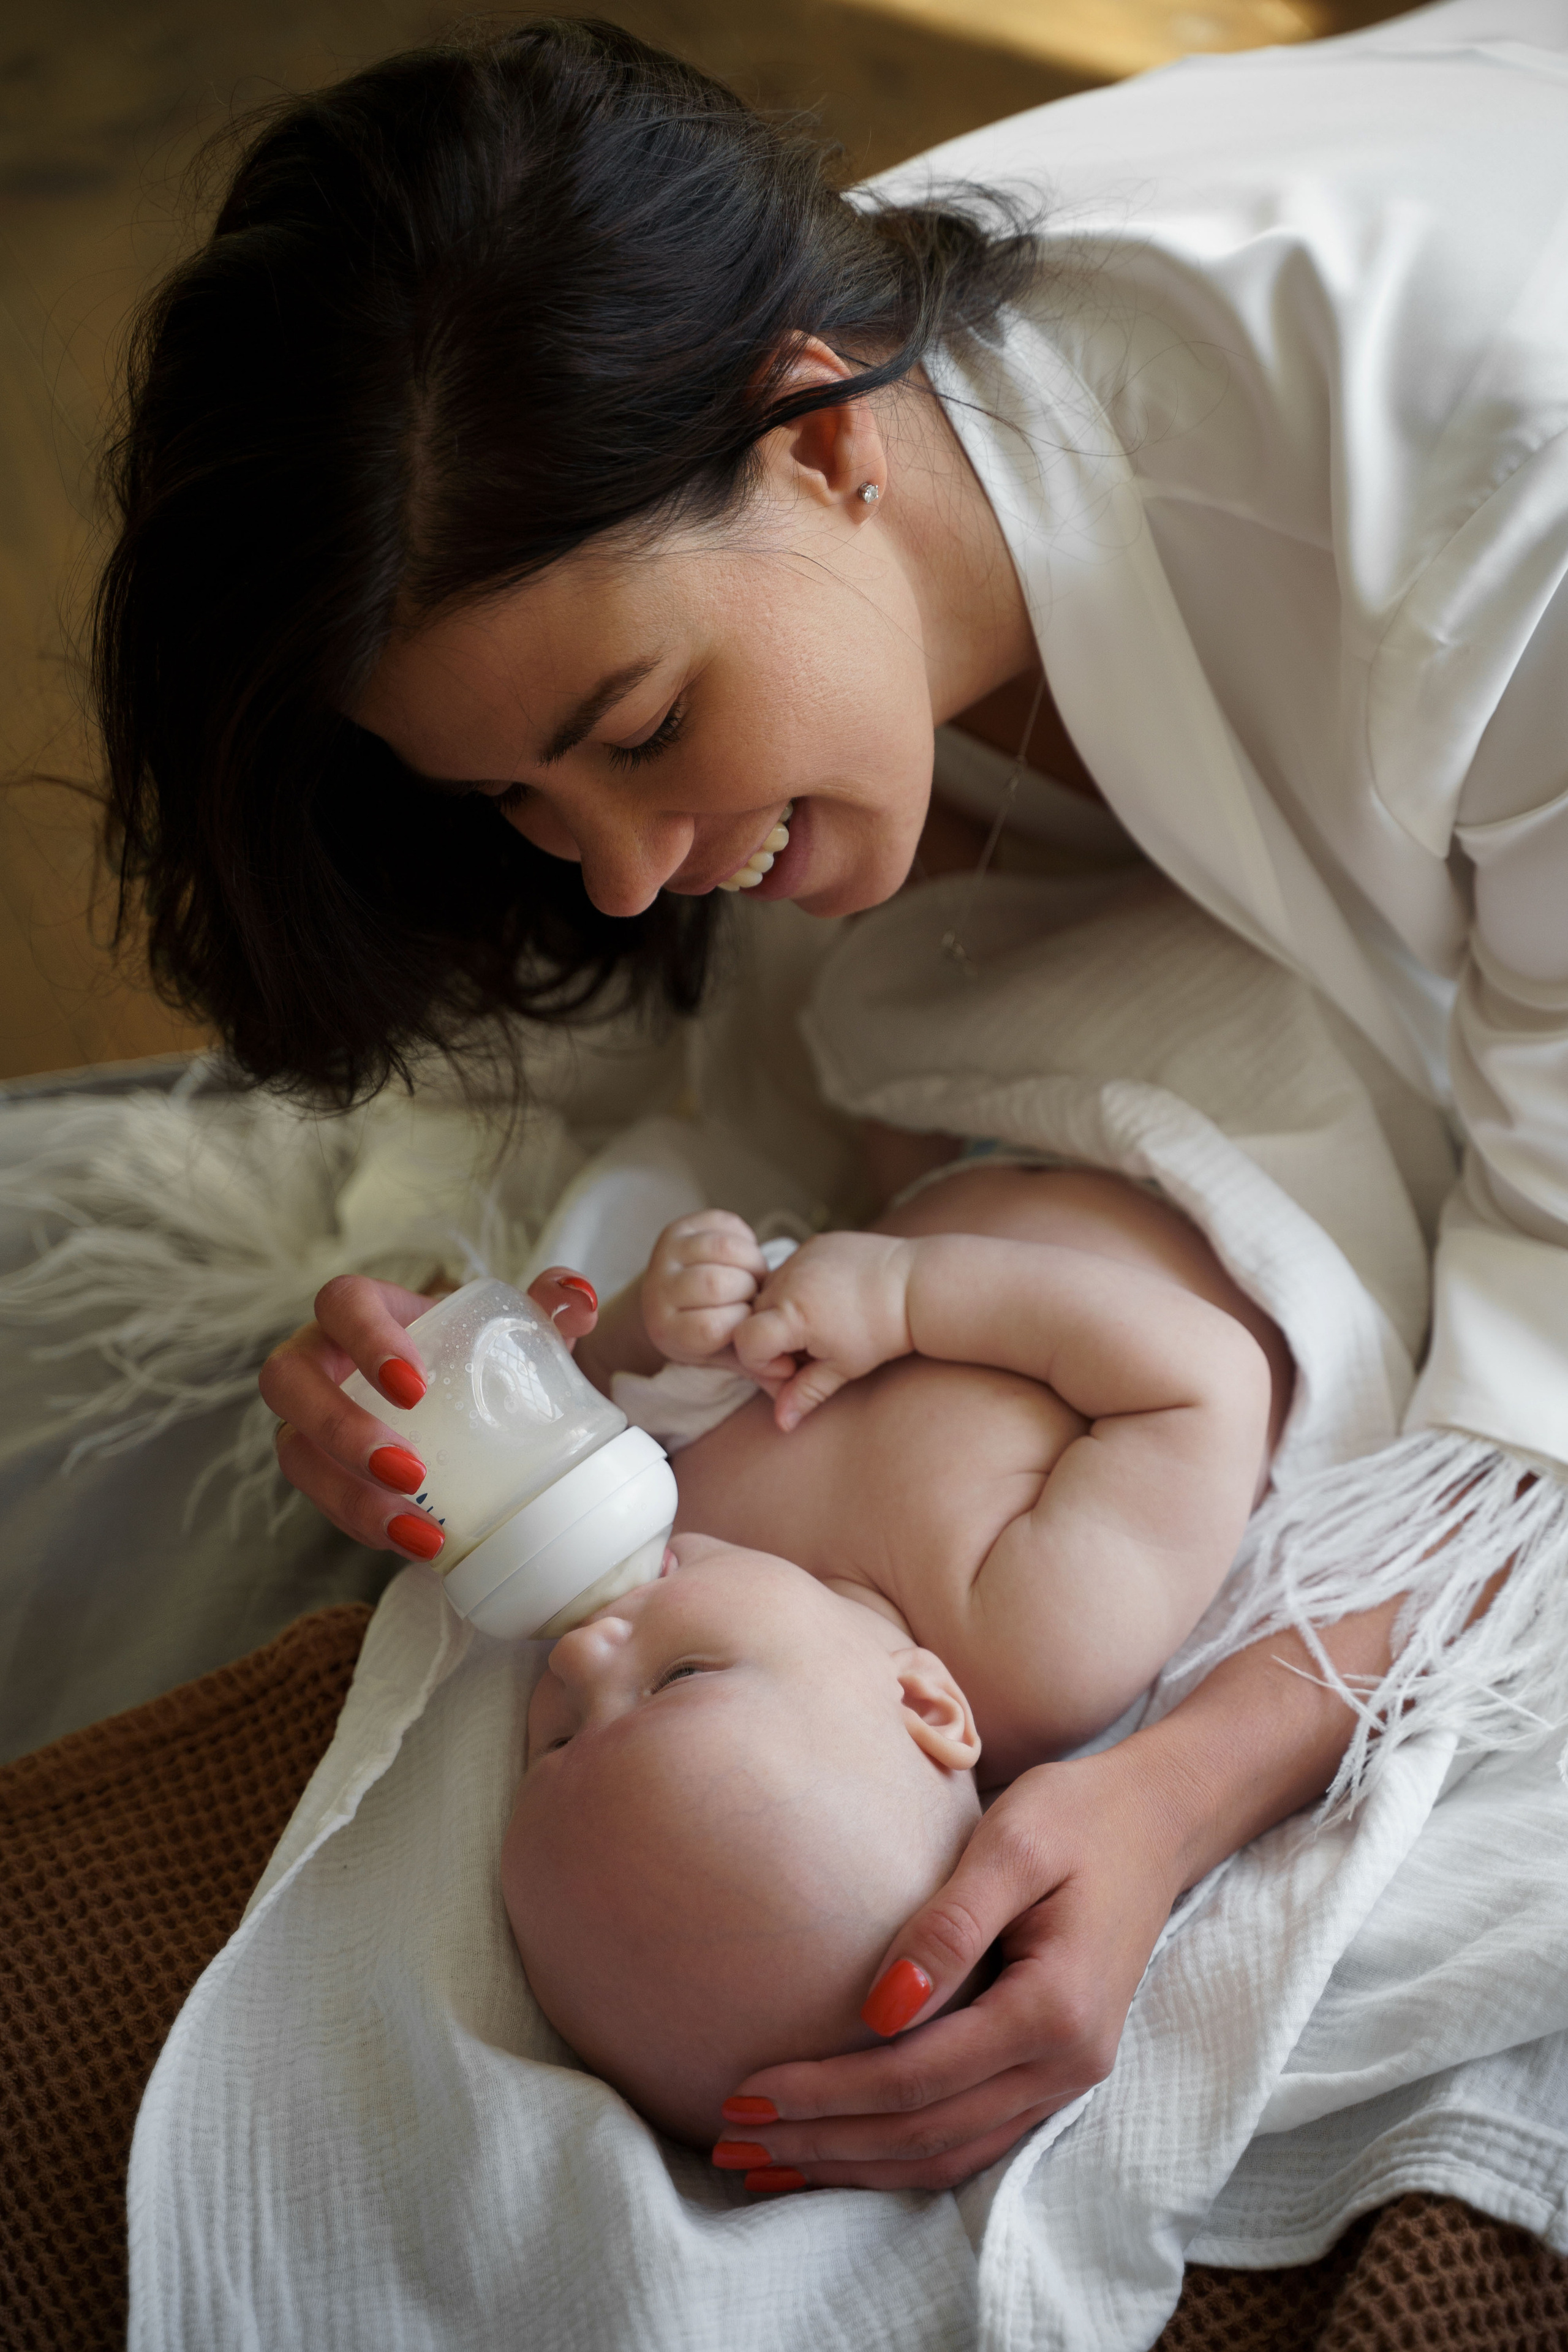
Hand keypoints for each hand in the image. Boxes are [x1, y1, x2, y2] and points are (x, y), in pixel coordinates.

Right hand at [261, 1266, 597, 1560]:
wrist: (458, 1400)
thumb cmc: (475, 1352)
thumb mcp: (512, 1326)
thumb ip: (548, 1305)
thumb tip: (577, 1298)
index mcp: (366, 1309)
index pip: (342, 1304)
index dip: (366, 1340)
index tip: (414, 1388)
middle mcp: (320, 1358)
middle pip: (288, 1381)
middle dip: (341, 1429)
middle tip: (410, 1470)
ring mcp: (309, 1418)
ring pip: (295, 1452)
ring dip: (348, 1494)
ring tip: (415, 1531)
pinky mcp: (318, 1469)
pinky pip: (319, 1500)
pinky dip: (363, 1525)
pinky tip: (414, 1544)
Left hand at [641, 1212, 768, 1367]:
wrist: (670, 1299)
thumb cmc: (706, 1330)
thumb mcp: (725, 1354)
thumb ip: (755, 1364)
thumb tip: (787, 1372)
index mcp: (666, 1329)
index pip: (710, 1327)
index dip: (742, 1322)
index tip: (750, 1320)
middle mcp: (657, 1290)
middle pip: (714, 1283)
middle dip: (748, 1287)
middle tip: (756, 1293)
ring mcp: (664, 1254)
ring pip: (720, 1248)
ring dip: (751, 1260)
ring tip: (755, 1274)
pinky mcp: (678, 1228)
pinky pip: (722, 1224)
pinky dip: (744, 1239)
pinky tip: (743, 1256)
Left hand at [712, 1743, 1182, 2191]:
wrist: (1159, 1821)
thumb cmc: (1079, 1815)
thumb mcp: (1012, 1843)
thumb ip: (949, 1925)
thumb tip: (878, 2012)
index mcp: (1054, 2011)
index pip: (915, 2079)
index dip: (826, 2093)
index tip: (746, 2089)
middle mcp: (1067, 2064)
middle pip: (923, 2133)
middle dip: (822, 2144)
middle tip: (730, 2142)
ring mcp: (1066, 2078)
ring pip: (946, 2153)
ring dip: (854, 2166)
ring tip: (766, 2163)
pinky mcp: (1055, 2071)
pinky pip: (970, 2137)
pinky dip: (899, 2155)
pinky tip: (843, 2152)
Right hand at [733, 1229, 914, 1429]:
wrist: (916, 1285)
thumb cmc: (882, 1332)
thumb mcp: (843, 1368)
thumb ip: (805, 1393)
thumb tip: (783, 1424)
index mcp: (793, 1314)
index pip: (745, 1341)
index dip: (763, 1362)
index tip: (795, 1367)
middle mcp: (788, 1279)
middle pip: (753, 1317)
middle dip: (772, 1340)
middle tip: (812, 1351)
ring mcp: (800, 1257)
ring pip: (769, 1292)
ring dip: (783, 1314)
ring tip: (823, 1325)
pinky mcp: (813, 1244)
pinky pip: (790, 1270)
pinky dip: (799, 1289)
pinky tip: (832, 1301)